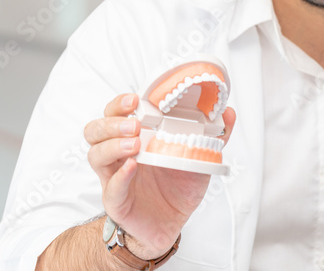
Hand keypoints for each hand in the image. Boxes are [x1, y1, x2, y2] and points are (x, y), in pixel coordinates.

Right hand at [84, 93, 235, 258]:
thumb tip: (228, 112)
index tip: (134, 99)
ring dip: (113, 145)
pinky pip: (111, 187)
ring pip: (95, 155)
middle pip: (95, 130)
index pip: (113, 114)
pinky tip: (133, 167)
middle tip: (135, 124)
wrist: (172, 224)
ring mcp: (113, 177)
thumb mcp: (198, 158)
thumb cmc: (178, 188)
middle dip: (112, 123)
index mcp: (132, 138)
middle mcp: (117, 155)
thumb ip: (212, 136)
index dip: (118, 104)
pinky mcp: (116, 201)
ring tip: (135, 144)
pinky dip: (121, 176)